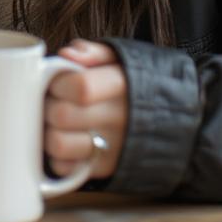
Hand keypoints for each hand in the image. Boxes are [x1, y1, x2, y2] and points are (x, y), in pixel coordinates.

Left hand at [44, 39, 127, 179]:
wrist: (173, 120)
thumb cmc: (133, 83)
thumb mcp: (120, 58)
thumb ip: (93, 52)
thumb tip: (67, 55)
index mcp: (123, 86)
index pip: (81, 87)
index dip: (59, 83)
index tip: (56, 82)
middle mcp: (120, 120)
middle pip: (63, 115)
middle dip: (48, 104)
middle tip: (52, 100)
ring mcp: (113, 148)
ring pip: (58, 144)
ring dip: (48, 131)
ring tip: (55, 121)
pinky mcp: (104, 169)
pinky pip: (64, 167)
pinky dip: (57, 155)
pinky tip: (66, 140)